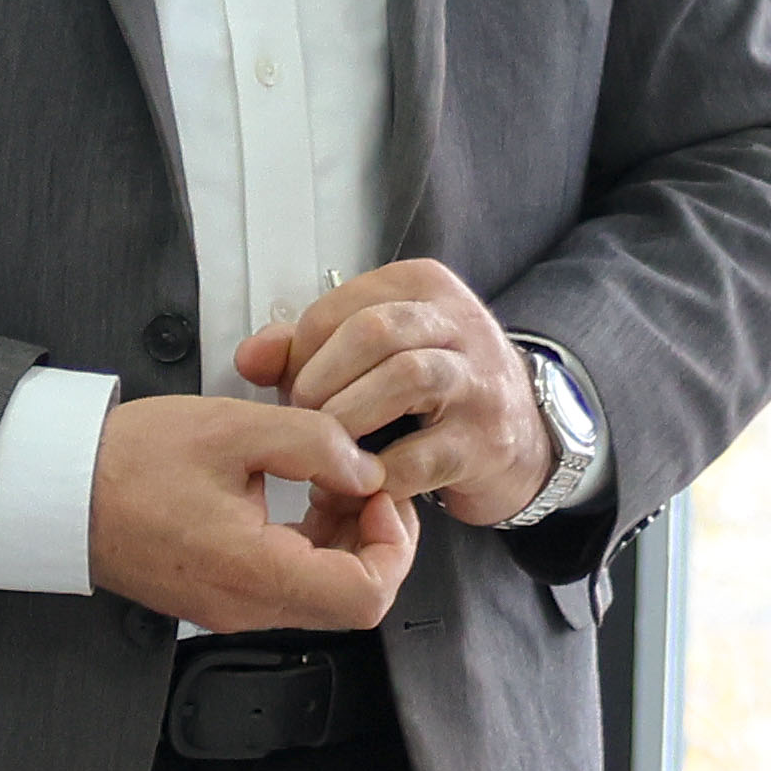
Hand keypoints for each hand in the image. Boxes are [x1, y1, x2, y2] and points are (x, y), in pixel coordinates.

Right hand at [86, 391, 416, 631]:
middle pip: (354, 600)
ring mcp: (232, 608)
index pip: (366, 594)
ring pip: (325, 594)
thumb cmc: (127, 461)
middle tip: (362, 482)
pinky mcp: (220, 597)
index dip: (392, 543)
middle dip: (375, 538)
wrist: (59, 491)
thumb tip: (366, 469)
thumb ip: (314, 443)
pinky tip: (297, 497)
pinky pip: (290, 585)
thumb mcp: (232, 428)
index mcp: (252, 570)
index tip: (377, 492)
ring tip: (327, 481)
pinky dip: (312, 545)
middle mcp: (246, 605)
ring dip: (345, 539)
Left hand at [244, 262, 550, 518]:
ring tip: (327, 446)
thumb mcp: (372, 352)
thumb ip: (305, 348)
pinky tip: (357, 483)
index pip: (341, 306)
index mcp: (422, 287)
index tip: (291, 387)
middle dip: (321, 379)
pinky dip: (376, 473)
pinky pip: (420, 456)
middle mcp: (459, 324)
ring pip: (406, 378)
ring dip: (348, 418)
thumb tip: (249, 358)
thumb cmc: (430, 391)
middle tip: (303, 416)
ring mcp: (479, 382)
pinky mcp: (486, 442)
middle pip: (374, 332)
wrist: (521, 437)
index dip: (301, 350)